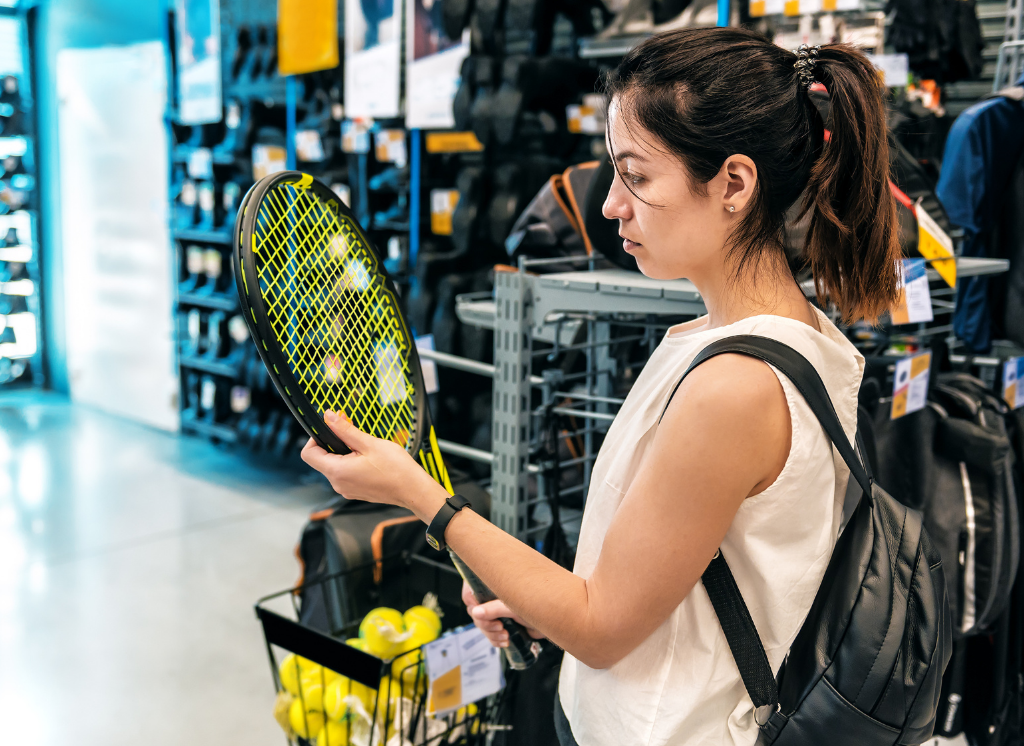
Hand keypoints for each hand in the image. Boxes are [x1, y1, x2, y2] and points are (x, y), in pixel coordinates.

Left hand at [301, 411, 440, 511]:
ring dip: (344, 453)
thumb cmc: (396, 470)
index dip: (315, 438)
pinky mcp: (355, 491)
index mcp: (337, 471)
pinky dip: (351, 463)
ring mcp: (346, 489)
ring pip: (334, 466)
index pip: (308, 454)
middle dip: (334, 442)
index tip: (330, 429)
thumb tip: (329, 417)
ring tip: (365, 447)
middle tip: (352, 432)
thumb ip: (345, 430)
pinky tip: (368, 458)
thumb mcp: (370, 443)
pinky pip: (345, 474)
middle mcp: (338, 483)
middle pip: (322, 459)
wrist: (413, 490)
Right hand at [462, 581, 543, 648]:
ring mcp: (499, 610)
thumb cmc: (542, 601)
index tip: (478, 611)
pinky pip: (491, 633)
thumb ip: (495, 608)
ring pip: (482, 624)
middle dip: (485, 623)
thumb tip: (475, 612)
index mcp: (495, 583)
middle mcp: (495, 595)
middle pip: (475, 610)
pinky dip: (496, 639)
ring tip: (505, 635)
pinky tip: (505, 640)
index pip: (471, 587)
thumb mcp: (516, 605)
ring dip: (491, 633)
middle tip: (498, 626)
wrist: (557, 619)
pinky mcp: (504, 623)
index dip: (471, 601)